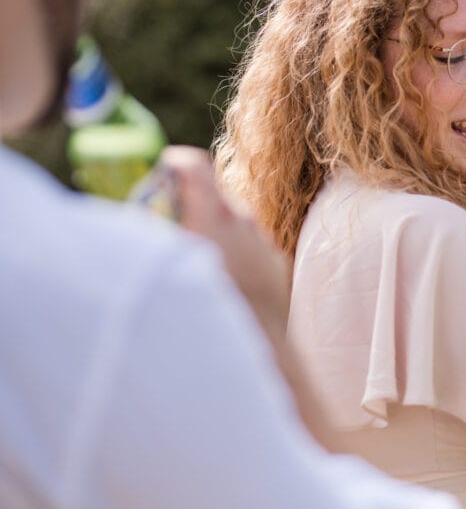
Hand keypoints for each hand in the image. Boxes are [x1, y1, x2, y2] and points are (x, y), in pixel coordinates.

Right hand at [156, 146, 291, 341]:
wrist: (259, 345)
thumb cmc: (207, 309)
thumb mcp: (171, 265)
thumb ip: (157, 238)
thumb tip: (145, 222)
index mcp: (212, 216)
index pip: (193, 166)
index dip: (175, 165)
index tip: (165, 171)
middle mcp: (241, 220)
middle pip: (212, 198)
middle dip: (193, 209)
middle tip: (174, 231)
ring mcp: (261, 240)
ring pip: (233, 224)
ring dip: (215, 236)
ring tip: (199, 267)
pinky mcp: (274, 261)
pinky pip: (250, 248)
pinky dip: (235, 256)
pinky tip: (224, 285)